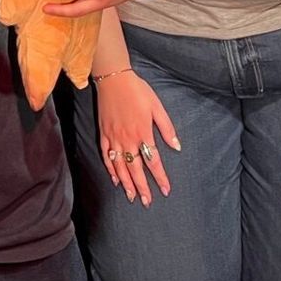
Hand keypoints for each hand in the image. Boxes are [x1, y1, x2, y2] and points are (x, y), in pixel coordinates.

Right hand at [94, 69, 178, 206]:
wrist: (113, 78)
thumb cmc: (138, 91)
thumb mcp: (157, 107)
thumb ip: (167, 128)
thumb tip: (177, 146)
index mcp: (143, 133)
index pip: (153, 161)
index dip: (160, 177)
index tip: (165, 190)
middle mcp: (127, 139)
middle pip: (135, 169)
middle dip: (142, 187)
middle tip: (147, 202)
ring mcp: (114, 138)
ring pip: (120, 166)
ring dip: (126, 183)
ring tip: (132, 196)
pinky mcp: (104, 134)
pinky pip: (106, 156)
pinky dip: (110, 169)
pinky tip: (115, 179)